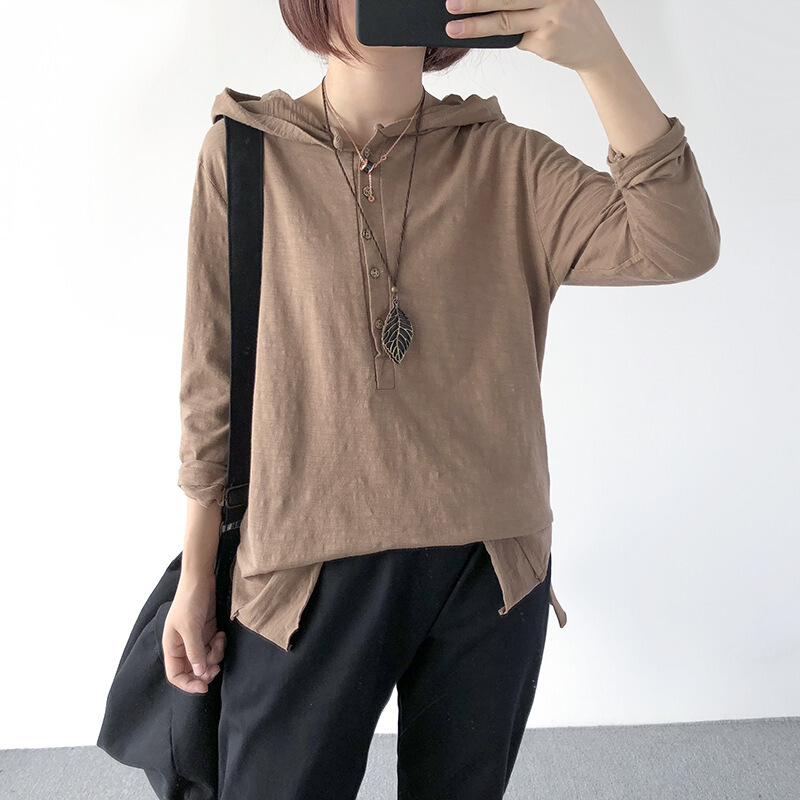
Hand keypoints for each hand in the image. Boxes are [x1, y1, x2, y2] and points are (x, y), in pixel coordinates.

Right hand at [162, 574, 226, 693]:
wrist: (200, 579)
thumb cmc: (189, 601)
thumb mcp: (190, 627)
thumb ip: (195, 652)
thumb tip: (199, 674)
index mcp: (172, 647)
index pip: (176, 675)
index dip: (188, 684)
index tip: (204, 687)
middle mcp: (183, 646)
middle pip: (193, 671)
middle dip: (206, 671)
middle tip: (216, 667)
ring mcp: (196, 639)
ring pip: (206, 660)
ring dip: (215, 655)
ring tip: (219, 640)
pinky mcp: (207, 632)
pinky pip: (214, 648)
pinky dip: (219, 645)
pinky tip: (221, 634)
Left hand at [444, 0, 622, 73]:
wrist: (597, 47)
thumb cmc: (571, 17)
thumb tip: (491, 4)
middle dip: (476, 2)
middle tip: (451, 4)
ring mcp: (549, 18)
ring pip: (506, 21)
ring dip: (477, 26)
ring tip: (454, 27)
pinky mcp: (545, 41)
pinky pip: (516, 39)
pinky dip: (510, 38)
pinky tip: (520, 37)